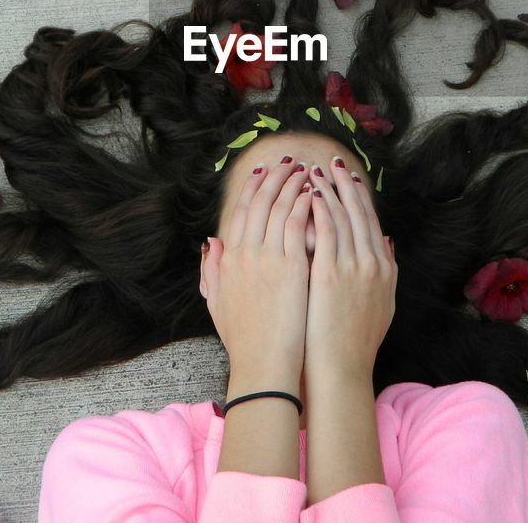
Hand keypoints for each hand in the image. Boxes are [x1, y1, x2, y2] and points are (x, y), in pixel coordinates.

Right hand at [200, 157, 312, 380]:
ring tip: (306, 171)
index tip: (263, 173)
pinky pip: (299, 225)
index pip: (240, 213)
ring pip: (280, 208)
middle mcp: (246, 253)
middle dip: (275, 178)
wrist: (264, 365)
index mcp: (230, 260)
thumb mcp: (216, 303)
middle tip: (289, 162)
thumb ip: (212, 270)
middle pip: (260, 203)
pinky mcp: (292, 266)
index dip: (252, 190)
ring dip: (293, 185)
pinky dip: (306, 205)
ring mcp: (268, 258)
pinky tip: (315, 194)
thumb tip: (211, 242)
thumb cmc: (245, 341)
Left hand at [303, 158, 396, 380]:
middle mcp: (373, 263)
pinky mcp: (331, 273)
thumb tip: (387, 242)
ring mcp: (354, 267)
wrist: (341, 370)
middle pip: (358, 212)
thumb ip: (387, 270)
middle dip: (344, 184)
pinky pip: (325, 232)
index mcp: (384, 269)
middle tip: (331, 162)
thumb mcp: (382, 305)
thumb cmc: (355, 344)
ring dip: (328, 190)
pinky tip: (308, 195)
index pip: (371, 221)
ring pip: (341, 216)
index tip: (348, 177)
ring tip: (313, 171)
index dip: (358, 196)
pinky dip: (318, 211)